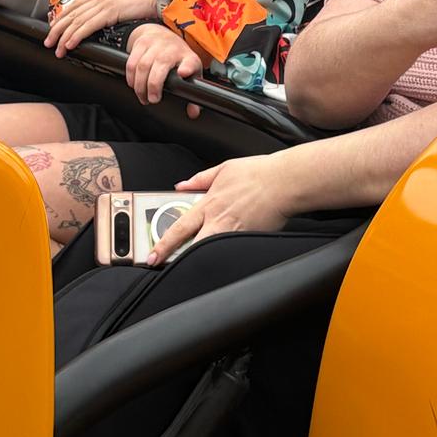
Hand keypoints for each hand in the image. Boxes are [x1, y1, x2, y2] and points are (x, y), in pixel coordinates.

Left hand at [45, 0, 156, 57]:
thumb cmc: (146, 4)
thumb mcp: (124, 5)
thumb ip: (111, 11)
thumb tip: (104, 21)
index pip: (75, 5)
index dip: (62, 17)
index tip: (54, 29)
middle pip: (71, 13)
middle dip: (57, 29)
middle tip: (48, 42)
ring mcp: (104, 3)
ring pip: (77, 21)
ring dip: (64, 36)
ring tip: (57, 48)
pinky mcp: (110, 11)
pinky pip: (88, 26)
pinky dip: (76, 35)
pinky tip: (70, 44)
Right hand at [124, 25, 202, 105]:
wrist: (162, 35)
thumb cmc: (178, 58)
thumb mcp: (189, 73)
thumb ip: (191, 94)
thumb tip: (193, 113)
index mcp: (188, 57)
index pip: (190, 61)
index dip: (187, 67)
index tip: (182, 74)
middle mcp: (172, 48)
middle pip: (161, 64)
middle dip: (154, 84)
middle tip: (152, 100)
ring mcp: (156, 44)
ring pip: (143, 64)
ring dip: (140, 85)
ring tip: (142, 97)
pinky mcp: (141, 43)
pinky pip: (132, 62)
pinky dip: (131, 76)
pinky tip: (134, 85)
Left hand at [146, 155, 294, 265]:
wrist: (284, 182)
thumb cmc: (258, 173)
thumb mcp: (224, 169)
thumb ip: (200, 178)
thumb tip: (182, 184)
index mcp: (209, 204)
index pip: (179, 227)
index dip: (163, 243)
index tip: (151, 255)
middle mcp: (218, 221)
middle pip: (190, 246)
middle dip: (173, 258)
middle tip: (161, 266)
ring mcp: (233, 233)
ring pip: (208, 252)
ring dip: (197, 259)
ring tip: (188, 267)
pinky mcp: (249, 239)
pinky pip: (231, 252)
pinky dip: (223, 256)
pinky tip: (220, 259)